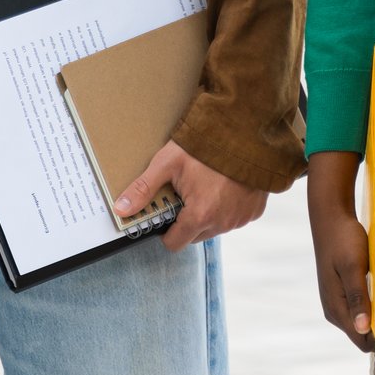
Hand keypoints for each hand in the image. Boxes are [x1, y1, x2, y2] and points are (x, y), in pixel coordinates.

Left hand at [112, 141, 267, 252]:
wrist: (245, 131)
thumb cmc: (206, 146)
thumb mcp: (168, 163)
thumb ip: (143, 189)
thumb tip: (120, 209)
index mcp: (199, 216)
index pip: (174, 243)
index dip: (165, 231)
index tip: (165, 214)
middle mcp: (222, 223)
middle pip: (194, 236)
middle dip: (186, 220)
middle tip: (186, 194)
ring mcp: (240, 219)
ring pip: (215, 227)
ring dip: (208, 214)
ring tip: (206, 186)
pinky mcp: (253, 211)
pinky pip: (234, 218)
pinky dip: (227, 208)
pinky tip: (225, 186)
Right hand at [306, 152, 374, 352]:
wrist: (331, 219)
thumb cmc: (344, 241)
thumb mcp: (354, 267)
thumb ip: (358, 298)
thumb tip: (364, 329)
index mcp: (336, 308)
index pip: (362, 341)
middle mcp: (334, 311)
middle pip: (362, 335)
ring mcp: (336, 303)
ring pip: (361, 324)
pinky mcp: (340, 295)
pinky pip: (359, 312)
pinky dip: (372, 307)